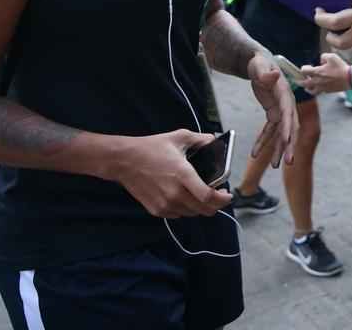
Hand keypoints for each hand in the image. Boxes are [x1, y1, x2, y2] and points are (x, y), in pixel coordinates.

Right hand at [110, 130, 231, 218]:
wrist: (124, 161)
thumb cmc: (152, 148)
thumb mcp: (179, 137)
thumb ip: (200, 140)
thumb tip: (214, 140)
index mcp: (183, 175)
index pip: (208, 196)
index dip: (222, 199)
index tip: (228, 194)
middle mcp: (175, 193)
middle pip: (204, 210)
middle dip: (216, 204)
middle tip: (219, 195)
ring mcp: (165, 204)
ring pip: (193, 214)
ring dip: (201, 207)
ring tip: (202, 195)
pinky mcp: (156, 210)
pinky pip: (179, 214)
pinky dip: (186, 209)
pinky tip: (185, 197)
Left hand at [246, 54, 298, 167]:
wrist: (259, 63)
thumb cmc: (259, 63)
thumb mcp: (259, 66)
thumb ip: (266, 73)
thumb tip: (274, 76)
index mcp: (284, 93)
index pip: (288, 113)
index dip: (288, 127)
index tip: (287, 141)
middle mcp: (286, 104)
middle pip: (290, 127)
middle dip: (289, 145)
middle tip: (288, 162)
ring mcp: (281, 109)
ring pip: (281, 133)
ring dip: (279, 149)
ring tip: (276, 166)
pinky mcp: (273, 113)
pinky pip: (269, 130)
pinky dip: (264, 142)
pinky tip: (256, 153)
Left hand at [300, 52, 349, 94]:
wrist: (349, 78)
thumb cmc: (340, 67)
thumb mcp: (332, 56)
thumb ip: (323, 56)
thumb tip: (321, 61)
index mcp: (317, 72)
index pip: (303, 71)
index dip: (303, 68)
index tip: (307, 67)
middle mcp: (317, 81)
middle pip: (303, 83)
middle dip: (299, 80)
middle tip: (297, 79)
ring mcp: (322, 87)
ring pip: (310, 90)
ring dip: (307, 87)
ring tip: (307, 86)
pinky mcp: (327, 91)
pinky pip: (319, 92)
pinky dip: (317, 90)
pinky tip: (319, 86)